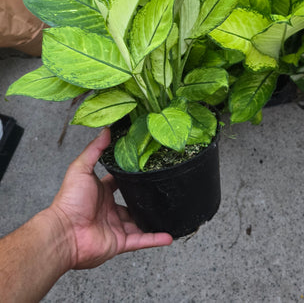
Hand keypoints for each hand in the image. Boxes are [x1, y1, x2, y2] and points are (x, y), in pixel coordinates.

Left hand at [49, 128, 172, 268]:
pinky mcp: (120, 242)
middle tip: (161, 189)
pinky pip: (141, 241)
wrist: (64, 233)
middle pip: (131, 203)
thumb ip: (94, 150)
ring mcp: (115, 227)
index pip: (118, 182)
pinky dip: (155, 239)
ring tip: (169, 211)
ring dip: (152, 219)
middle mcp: (109, 210)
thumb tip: (106, 130)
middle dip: (144, 198)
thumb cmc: (69, 201)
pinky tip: (169, 235)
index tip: (144, 168)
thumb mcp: (81, 168)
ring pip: (139, 223)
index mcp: (101, 193)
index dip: (129, 176)